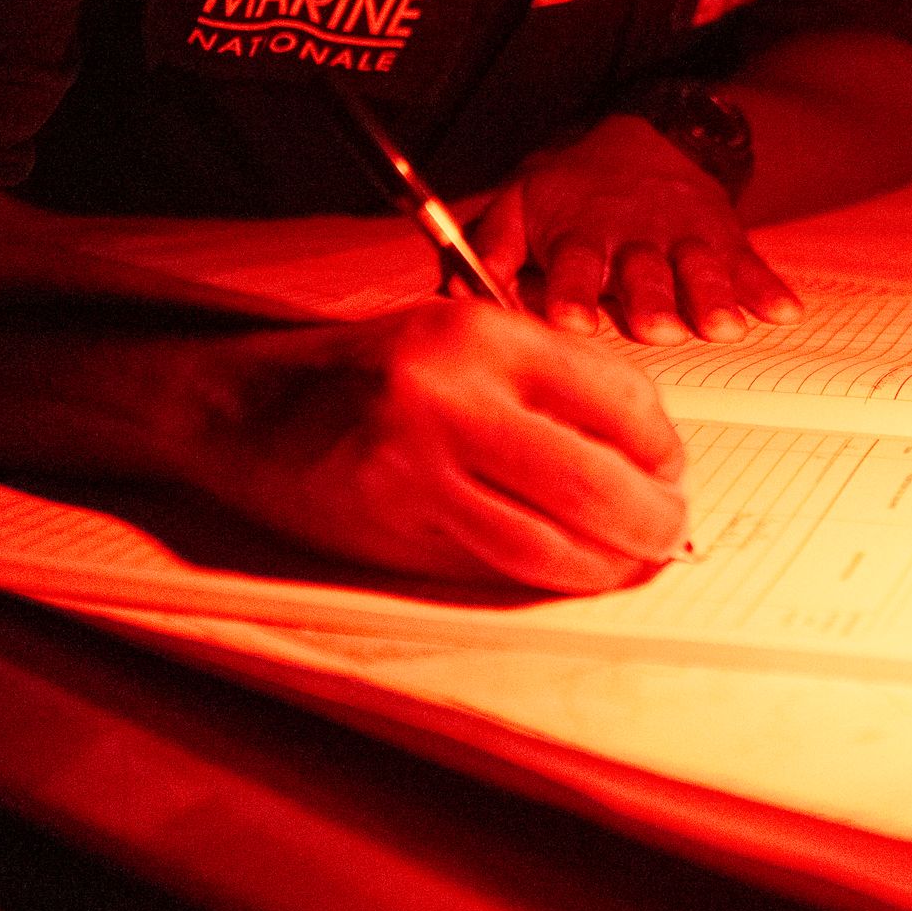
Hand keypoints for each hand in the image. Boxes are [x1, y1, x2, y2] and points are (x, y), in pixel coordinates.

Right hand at [177, 302, 687, 593]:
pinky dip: (542, 576)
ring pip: (552, 548)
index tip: (670, 467)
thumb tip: (644, 450)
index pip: (617, 397)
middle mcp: (451, 400)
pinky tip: (564, 569)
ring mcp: (419, 474)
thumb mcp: (458, 334)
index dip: (663, 445)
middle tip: (668, 531)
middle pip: (597, 484)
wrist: (241, 409)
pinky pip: (495, 570)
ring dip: (607, 566)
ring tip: (627, 561)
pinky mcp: (395, 534)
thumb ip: (546, 379)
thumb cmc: (363, 369)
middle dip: (653, 521)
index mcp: (480, 336)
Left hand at [472, 114, 804, 342]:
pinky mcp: (726, 240)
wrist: (650, 137)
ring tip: (720, 327)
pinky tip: (784, 311)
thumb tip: (454, 288)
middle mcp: (635, 237)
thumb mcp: (521, 203)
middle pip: (644, 273)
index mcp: (582, 231)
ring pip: (699, 269)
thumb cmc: (576, 189)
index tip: (572, 319)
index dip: (575, 292)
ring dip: (711, 298)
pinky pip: (751, 265)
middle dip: (650, 300)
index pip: (577, 264)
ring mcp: (685, 238)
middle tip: (657, 328)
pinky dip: (768, 289)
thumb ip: (491, 247)